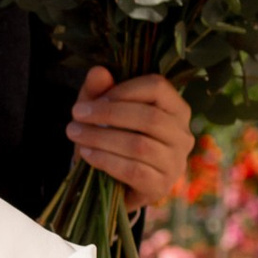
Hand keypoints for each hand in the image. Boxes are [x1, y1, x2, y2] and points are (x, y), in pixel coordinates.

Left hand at [69, 65, 193, 211]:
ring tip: (75, 134)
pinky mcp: (161, 186)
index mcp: (176, 108)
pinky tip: (87, 155)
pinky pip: (134, 171)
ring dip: (101, 138)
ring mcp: (175, 162)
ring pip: (140, 145)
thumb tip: (98, 71)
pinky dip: (106, 161)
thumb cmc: (113, 138)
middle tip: (76, 115)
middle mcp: (183, 134)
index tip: (94, 99)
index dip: (124, 90)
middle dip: (108, 114)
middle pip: (150, 117)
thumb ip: (100, 90)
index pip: (158, 87)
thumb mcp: (102, 111)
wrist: (114, 183)